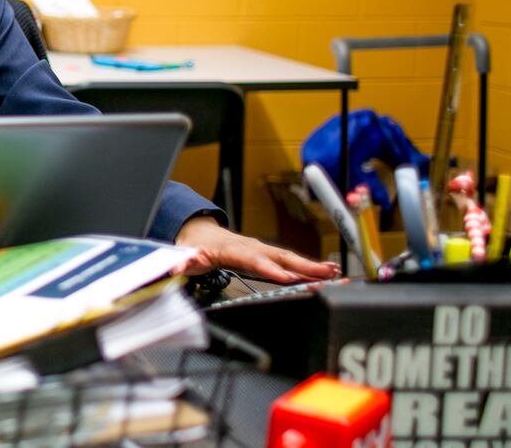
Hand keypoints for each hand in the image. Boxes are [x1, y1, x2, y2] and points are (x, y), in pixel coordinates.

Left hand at [174, 216, 339, 283]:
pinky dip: (308, 266)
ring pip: (288, 258)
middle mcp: (250, 247)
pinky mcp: (266, 255)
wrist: (199, 232)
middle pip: (278, 257)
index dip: (268, 268)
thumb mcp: (183, 254)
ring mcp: (260, 249)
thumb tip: (176, 267)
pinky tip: (326, 271)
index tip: (285, 277)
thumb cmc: (193, 245)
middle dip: (302, 266)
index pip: (251, 260)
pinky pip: (289, 261)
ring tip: (334, 273)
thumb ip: (181, 262)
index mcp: (230, 249)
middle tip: (325, 274)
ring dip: (311, 266)